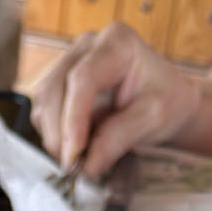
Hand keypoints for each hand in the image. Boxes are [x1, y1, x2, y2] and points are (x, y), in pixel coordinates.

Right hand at [31, 23, 203, 177]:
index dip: (73, 119)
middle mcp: (86, 46)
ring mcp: (70, 63)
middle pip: (54, 88)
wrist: (168, 104)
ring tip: (78, 159)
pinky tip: (75, 148)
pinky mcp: (61, 84)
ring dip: (54, 136)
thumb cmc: (167, 103)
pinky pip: (44, 112)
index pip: (82, 79)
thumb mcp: (152, 119)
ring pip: (43, 101)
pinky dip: (54, 135)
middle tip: (74, 167)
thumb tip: (87, 165)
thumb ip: (119, 138)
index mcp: (116, 43)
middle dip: (58, 133)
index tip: (74, 156)